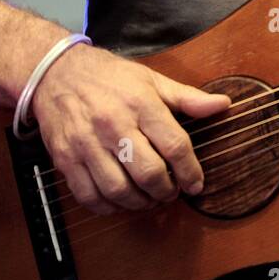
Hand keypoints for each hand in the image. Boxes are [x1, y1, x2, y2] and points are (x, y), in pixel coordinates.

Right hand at [30, 43, 230, 214]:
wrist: (55, 72)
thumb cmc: (109, 77)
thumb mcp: (151, 80)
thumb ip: (188, 98)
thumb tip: (223, 105)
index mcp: (141, 104)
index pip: (175, 145)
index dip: (190, 171)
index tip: (196, 184)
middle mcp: (114, 125)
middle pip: (148, 172)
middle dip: (166, 191)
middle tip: (171, 193)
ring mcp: (87, 144)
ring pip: (119, 189)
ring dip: (140, 203)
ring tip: (149, 199)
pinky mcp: (65, 158)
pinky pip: (89, 195)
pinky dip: (108, 207)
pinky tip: (120, 200)